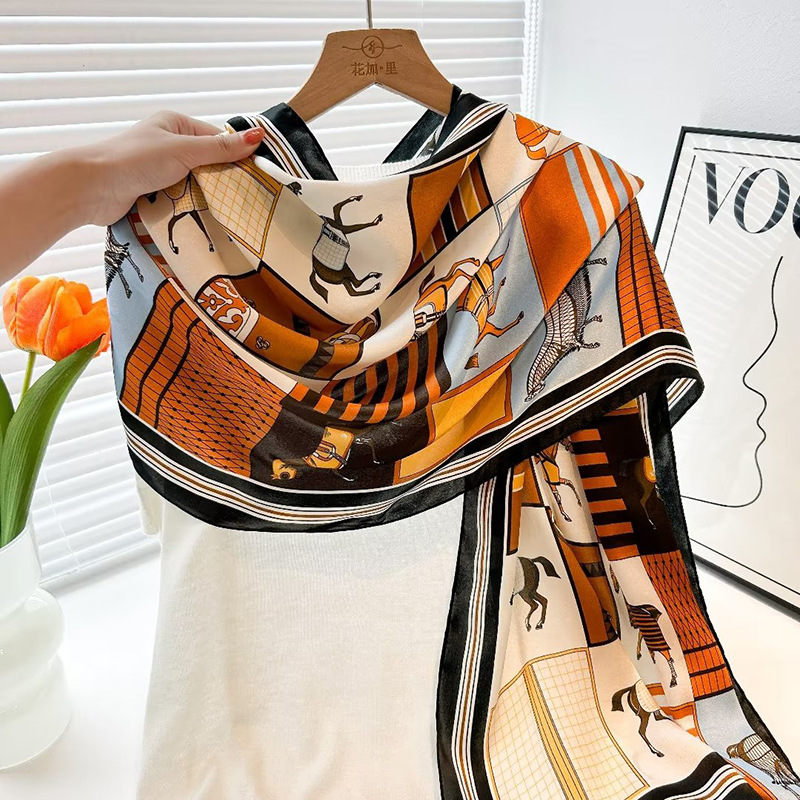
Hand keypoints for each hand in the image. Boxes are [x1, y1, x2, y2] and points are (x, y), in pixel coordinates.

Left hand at [75, 110, 265, 225]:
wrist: (92, 188)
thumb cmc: (135, 160)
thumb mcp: (184, 150)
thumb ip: (221, 148)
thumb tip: (258, 136)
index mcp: (175, 125)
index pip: (216, 140)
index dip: (236, 157)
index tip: (257, 177)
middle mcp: (167, 145)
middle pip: (207, 165)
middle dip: (221, 182)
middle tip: (244, 201)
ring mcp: (159, 171)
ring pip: (194, 186)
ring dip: (204, 200)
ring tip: (226, 215)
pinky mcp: (152, 194)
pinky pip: (179, 202)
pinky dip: (188, 211)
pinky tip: (202, 221)